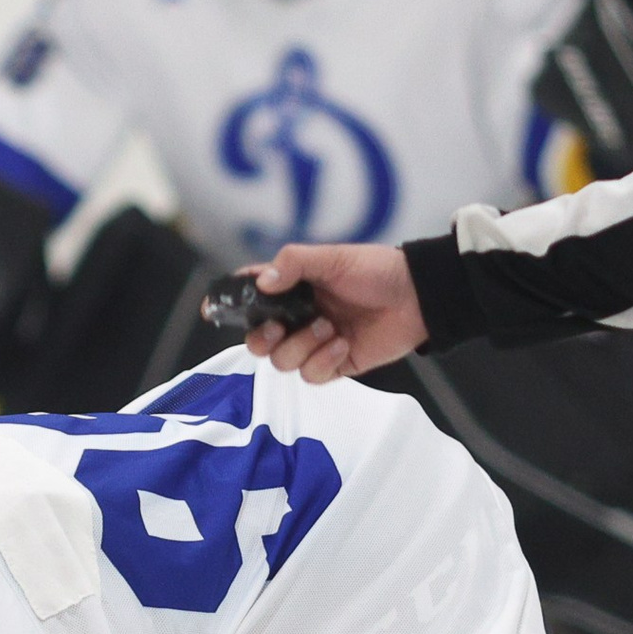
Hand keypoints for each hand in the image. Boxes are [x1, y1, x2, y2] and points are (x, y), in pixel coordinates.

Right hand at [242, 244, 427, 382]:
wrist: (418, 297)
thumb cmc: (376, 271)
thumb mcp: (333, 258)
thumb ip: (294, 263)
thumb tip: (262, 281)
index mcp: (289, 289)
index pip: (250, 296)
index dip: (228, 304)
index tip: (213, 309)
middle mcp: (295, 318)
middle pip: (257, 341)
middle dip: (262, 339)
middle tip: (280, 328)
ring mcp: (312, 344)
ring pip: (282, 362)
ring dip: (303, 347)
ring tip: (330, 328)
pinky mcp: (332, 366)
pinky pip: (311, 376)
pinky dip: (324, 361)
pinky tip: (344, 344)